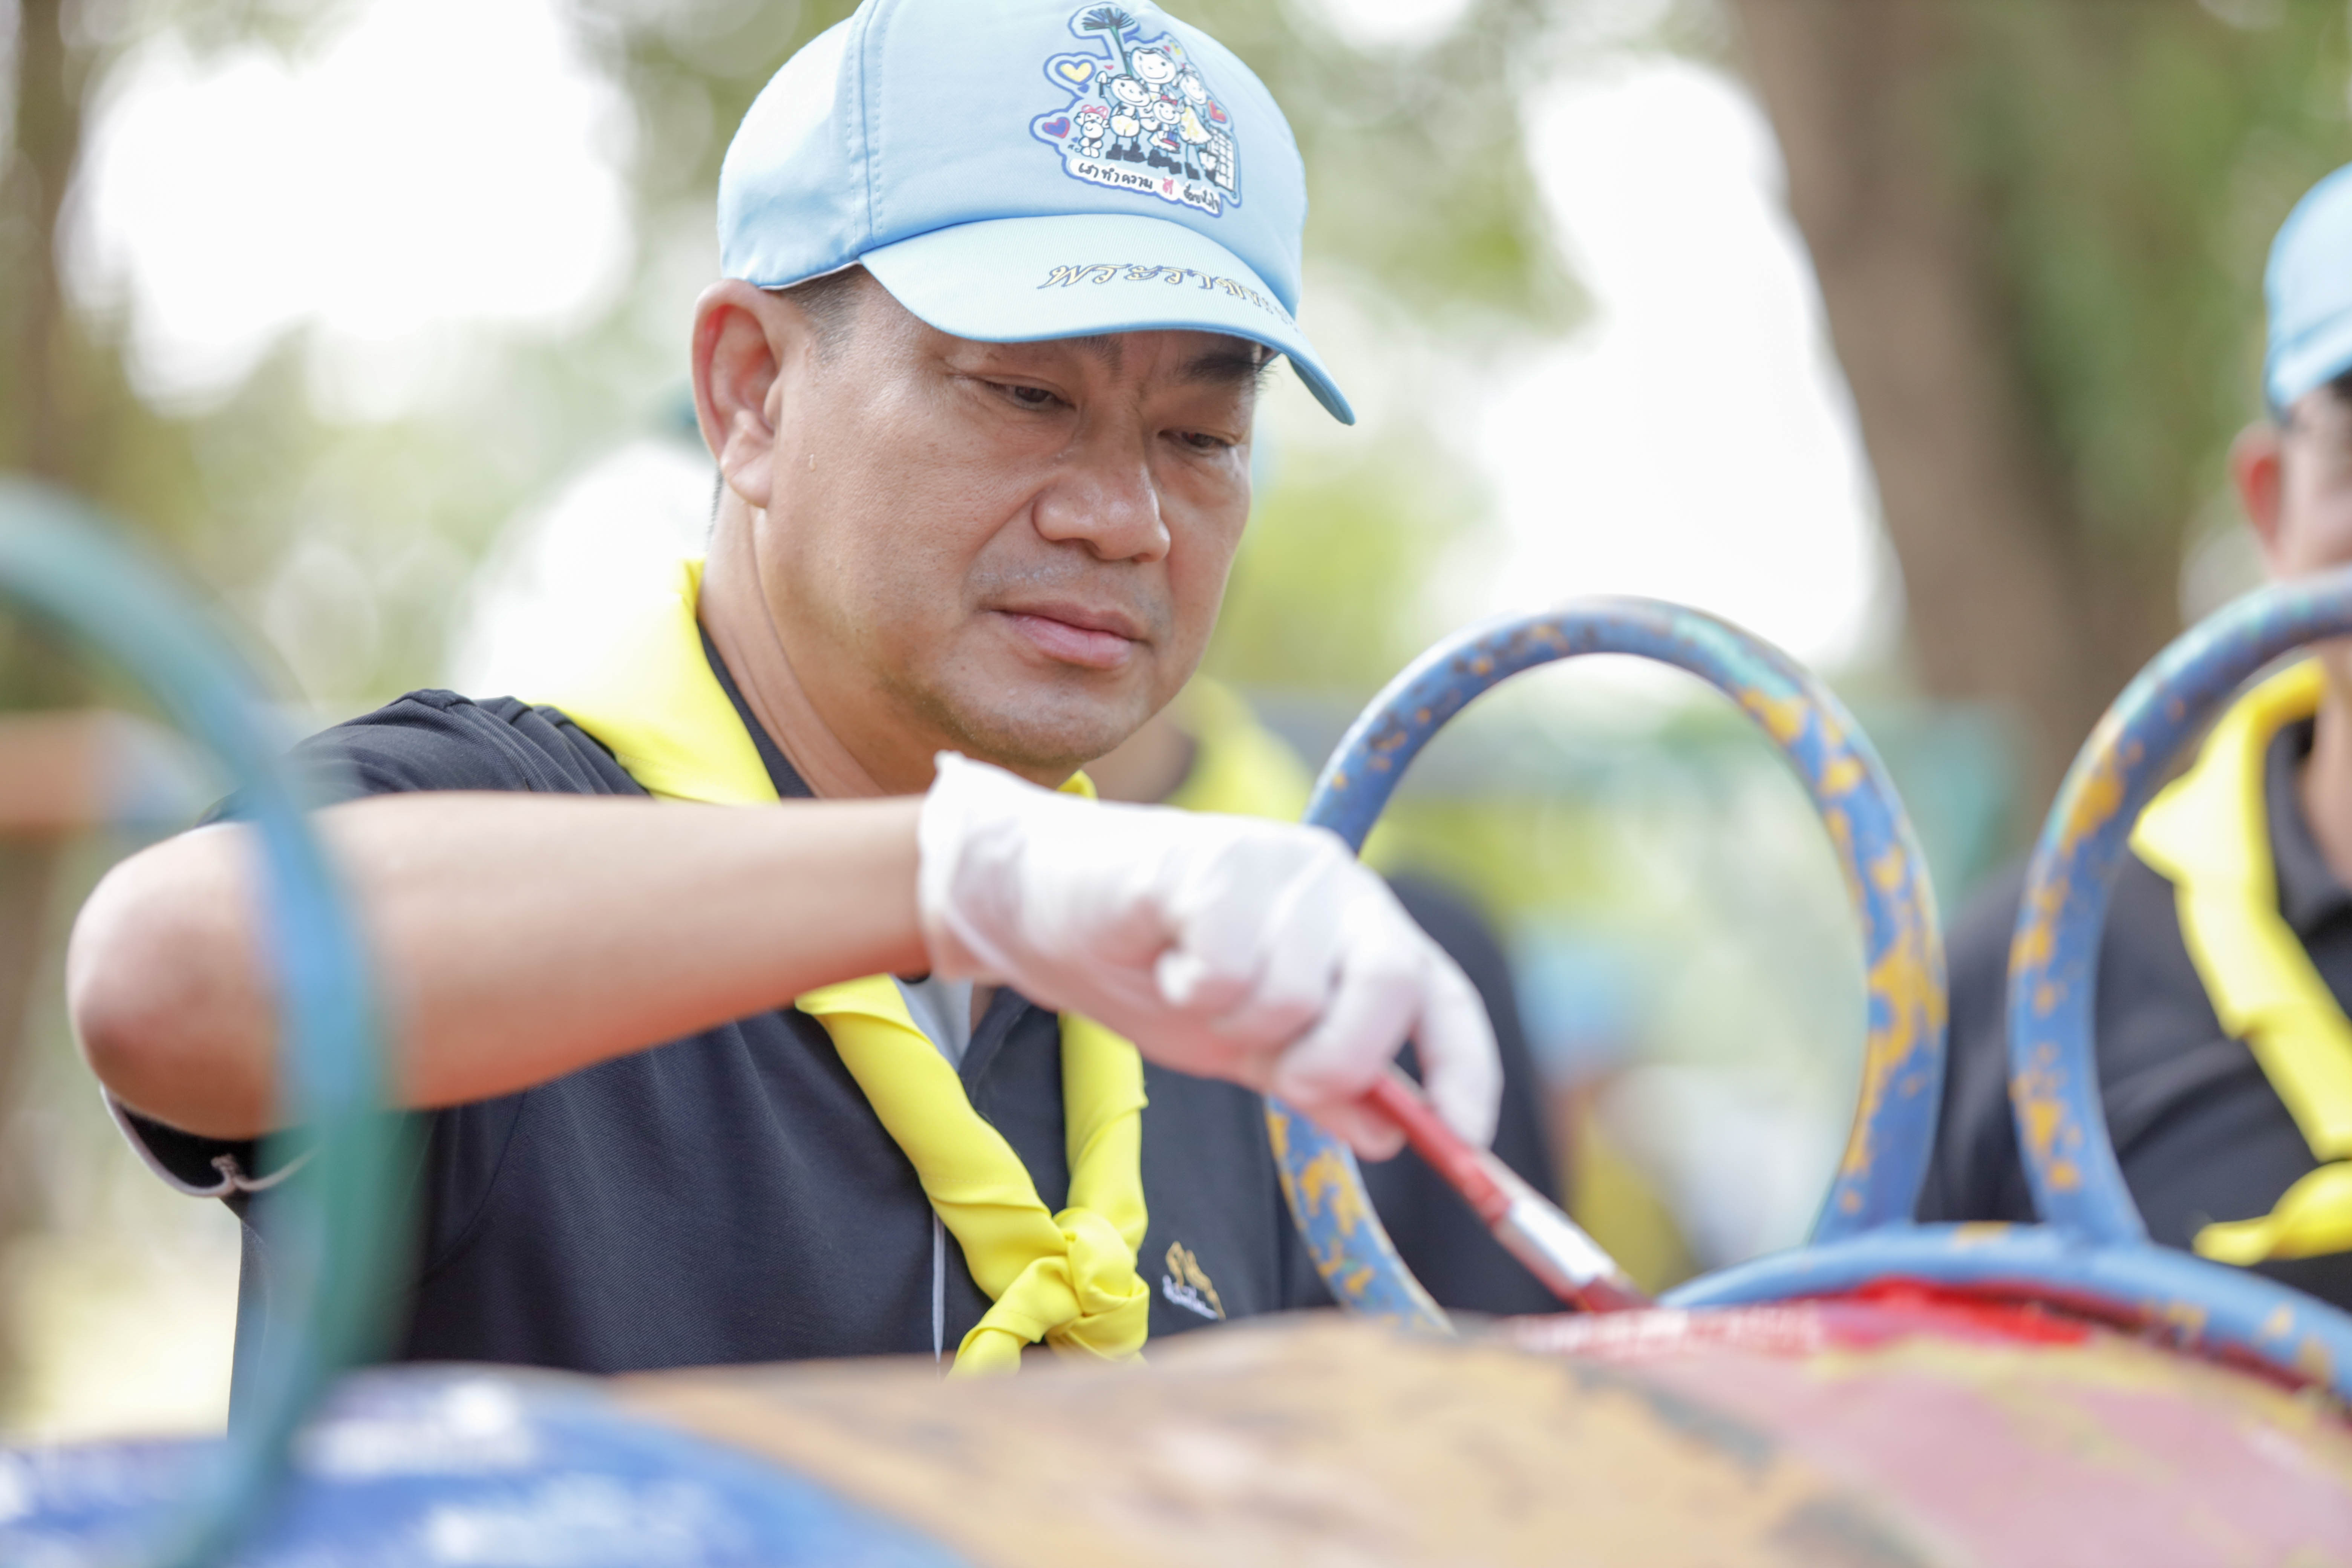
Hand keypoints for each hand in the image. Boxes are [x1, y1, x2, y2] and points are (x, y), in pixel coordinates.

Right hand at [917, 753, 1499, 1156]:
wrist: (1042, 905)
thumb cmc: (1152, 969)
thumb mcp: (1246, 1046)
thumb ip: (1320, 1082)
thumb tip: (1391, 1132)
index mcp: (1360, 931)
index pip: (1443, 1000)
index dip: (1466, 1072)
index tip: (1465, 1142)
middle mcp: (1338, 885)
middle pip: (1388, 988)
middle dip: (1333, 1055)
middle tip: (1270, 1068)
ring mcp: (1279, 863)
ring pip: (1295, 994)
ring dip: (1233, 1021)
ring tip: (1193, 983)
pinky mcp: (1215, 857)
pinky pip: (1228, 968)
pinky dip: (1189, 987)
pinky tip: (1166, 959)